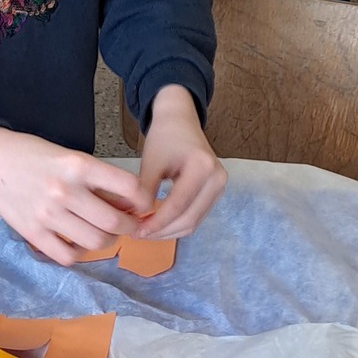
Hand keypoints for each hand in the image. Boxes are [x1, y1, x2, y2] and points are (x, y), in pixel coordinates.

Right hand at [0, 129, 153, 265]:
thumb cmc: (34, 155)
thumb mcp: (70, 156)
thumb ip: (97, 180)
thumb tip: (129, 203)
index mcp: (79, 165)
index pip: (128, 187)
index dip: (144, 199)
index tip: (143, 204)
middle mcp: (66, 191)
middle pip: (115, 222)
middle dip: (130, 226)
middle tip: (128, 224)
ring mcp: (49, 215)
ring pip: (96, 242)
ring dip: (108, 240)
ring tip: (103, 232)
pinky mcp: (34, 233)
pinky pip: (69, 256)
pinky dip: (79, 253)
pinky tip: (77, 242)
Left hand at [135, 84, 225, 238]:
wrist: (180, 123)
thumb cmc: (164, 138)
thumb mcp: (150, 162)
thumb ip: (144, 191)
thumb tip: (138, 219)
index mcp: (202, 167)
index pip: (178, 205)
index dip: (157, 223)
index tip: (137, 231)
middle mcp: (217, 179)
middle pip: (189, 219)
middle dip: (163, 231)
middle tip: (139, 235)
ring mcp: (220, 187)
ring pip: (194, 222)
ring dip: (169, 231)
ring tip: (146, 231)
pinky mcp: (215, 193)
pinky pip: (196, 216)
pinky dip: (176, 224)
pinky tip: (158, 224)